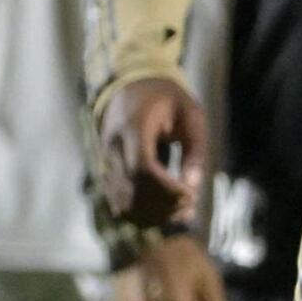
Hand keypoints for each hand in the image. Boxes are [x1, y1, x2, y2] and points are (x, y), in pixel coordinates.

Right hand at [93, 75, 208, 230]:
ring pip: (123, 204)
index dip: (166, 188)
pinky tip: (166, 211)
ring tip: (182, 210)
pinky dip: (143, 215)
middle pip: (132, 191)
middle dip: (164, 205)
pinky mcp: (107, 173)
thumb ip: (195, 149)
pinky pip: (120, 204)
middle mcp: (113, 146)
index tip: (190, 192)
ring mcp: (106, 162)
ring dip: (154, 216)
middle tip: (191, 203)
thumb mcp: (191, 114)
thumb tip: (192, 187)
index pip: (142, 168)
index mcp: (133, 126)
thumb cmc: (167, 98)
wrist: (130, 85)